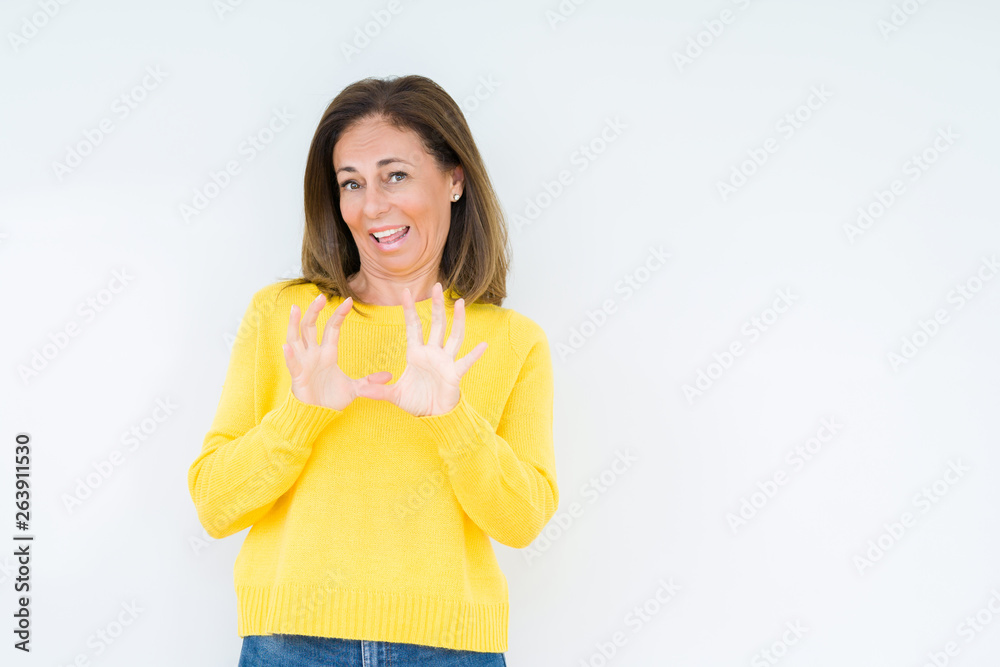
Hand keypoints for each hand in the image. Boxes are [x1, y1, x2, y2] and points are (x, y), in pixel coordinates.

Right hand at [282, 292, 392, 411]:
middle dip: (314, 311)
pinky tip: (287, 346)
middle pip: (311, 327)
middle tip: (321, 296)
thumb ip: (369, 381)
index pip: (332, 328)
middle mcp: (313, 354)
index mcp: (328, 353)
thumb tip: (389, 375)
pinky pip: (292, 363)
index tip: (349, 300)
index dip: (339, 314)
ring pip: (296, 338)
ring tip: (295, 308)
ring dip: (294, 323)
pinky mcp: (298, 376)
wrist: (317, 415)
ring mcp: (303, 363)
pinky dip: (289, 355)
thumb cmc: (331, 398)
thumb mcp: (354, 388)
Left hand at [354, 282, 487, 416]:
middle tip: (438, 285)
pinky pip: (465, 363)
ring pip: (453, 336)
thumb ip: (379, 391)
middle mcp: (433, 353)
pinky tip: (483, 345)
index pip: (413, 326)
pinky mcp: (454, 375)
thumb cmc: (416, 402)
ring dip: (458, 320)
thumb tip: (360, 390)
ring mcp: (445, 362)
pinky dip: (474, 355)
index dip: (410, 310)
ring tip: (460, 302)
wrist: (433, 416)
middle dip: (436, 306)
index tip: (405, 291)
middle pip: (436, 324)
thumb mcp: (394, 396)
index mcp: (416, 354)